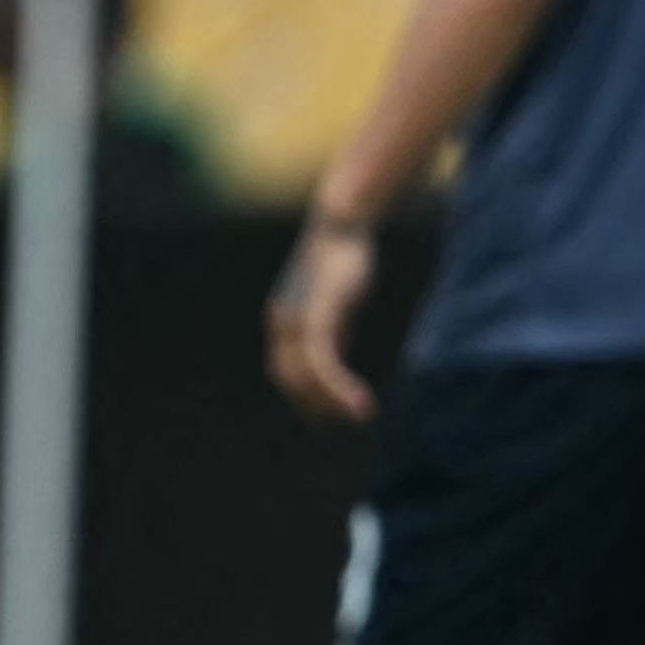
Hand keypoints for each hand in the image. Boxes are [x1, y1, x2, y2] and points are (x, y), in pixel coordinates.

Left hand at [266, 215, 379, 423]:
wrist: (343, 224)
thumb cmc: (343, 260)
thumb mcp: (334, 301)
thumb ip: (328, 329)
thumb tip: (331, 356)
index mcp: (284, 321)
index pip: (285, 371)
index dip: (305, 397)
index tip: (331, 414)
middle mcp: (283, 323)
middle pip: (290, 378)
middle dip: (316, 405)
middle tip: (346, 420)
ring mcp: (297, 319)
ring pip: (305, 375)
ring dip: (331, 401)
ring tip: (361, 415)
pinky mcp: (318, 315)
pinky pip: (323, 361)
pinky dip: (339, 386)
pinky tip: (360, 400)